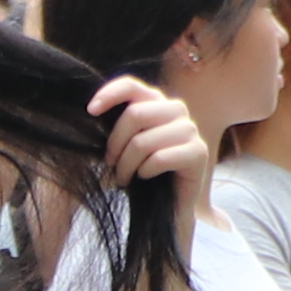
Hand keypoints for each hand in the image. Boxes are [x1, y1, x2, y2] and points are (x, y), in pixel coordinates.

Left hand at [85, 74, 211, 196]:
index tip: (91, 111)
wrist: (168, 205)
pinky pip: (159, 158)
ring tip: (123, 178)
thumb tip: (92, 109)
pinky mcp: (198, 152)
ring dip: (126, 165)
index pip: (132, 86)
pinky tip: (145, 177)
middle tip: (110, 164)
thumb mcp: (124, 143)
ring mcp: (190, 130)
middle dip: (115, 144)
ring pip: (143, 141)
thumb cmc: (141, 171)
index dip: (109, 94)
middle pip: (135, 115)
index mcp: (156, 102)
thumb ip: (115, 124)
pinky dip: (145, 172)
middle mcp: (176, 110)